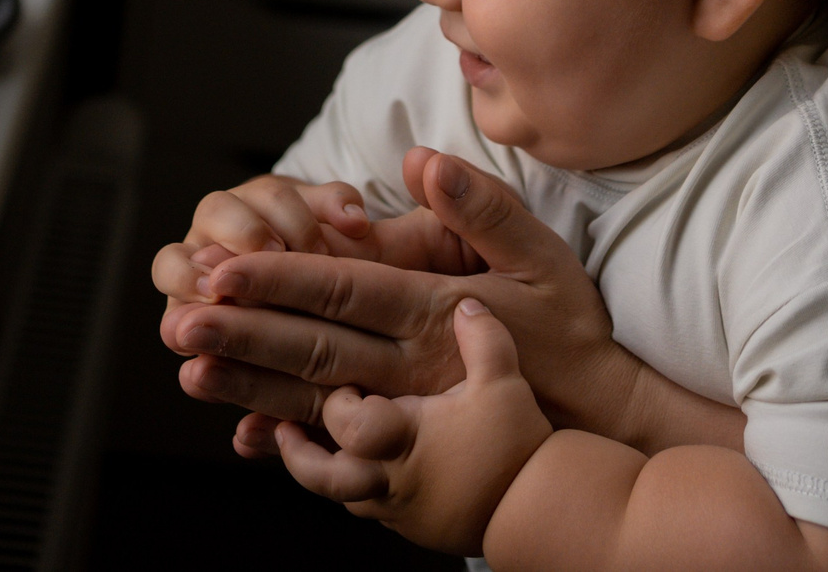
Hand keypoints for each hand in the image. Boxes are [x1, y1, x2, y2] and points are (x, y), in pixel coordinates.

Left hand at [164, 149, 730, 456]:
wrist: (599, 418)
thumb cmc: (568, 327)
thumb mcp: (540, 253)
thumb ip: (479, 205)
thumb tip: (420, 159)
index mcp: (434, 310)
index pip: (344, 290)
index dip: (280, 279)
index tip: (225, 269)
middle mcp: (410, 364)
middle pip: (314, 348)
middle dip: (243, 334)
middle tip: (180, 324)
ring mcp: (408, 408)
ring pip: (314, 398)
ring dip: (249, 386)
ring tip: (191, 373)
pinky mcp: (408, 439)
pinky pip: (341, 442)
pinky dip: (290, 438)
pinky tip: (243, 432)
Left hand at [275, 298, 553, 555]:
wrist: (546, 514)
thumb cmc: (522, 446)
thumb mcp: (507, 380)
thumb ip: (484, 336)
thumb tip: (465, 302)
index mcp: (406, 436)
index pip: (342, 420)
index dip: (331, 400)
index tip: (334, 379)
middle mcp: (392, 477)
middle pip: (320, 471)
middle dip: (293, 444)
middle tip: (280, 420)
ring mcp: (400, 507)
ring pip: (339, 494)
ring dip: (317, 469)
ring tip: (298, 443)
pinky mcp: (415, 526)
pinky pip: (370, 509)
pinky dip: (354, 488)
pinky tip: (353, 468)